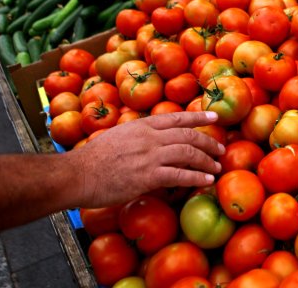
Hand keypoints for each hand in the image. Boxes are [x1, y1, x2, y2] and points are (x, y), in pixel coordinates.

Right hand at [68, 111, 224, 207]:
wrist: (77, 174)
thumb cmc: (92, 159)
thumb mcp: (117, 136)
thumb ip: (138, 136)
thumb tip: (152, 140)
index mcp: (142, 126)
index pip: (177, 118)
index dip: (198, 117)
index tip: (215, 117)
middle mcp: (150, 137)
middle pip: (188, 136)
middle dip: (208, 142)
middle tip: (221, 149)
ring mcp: (150, 156)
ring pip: (188, 154)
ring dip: (207, 160)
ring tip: (217, 167)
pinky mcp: (148, 176)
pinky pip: (180, 175)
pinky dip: (197, 177)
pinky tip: (206, 180)